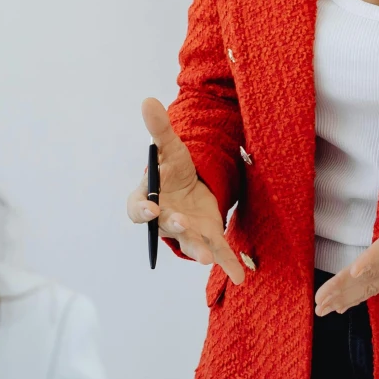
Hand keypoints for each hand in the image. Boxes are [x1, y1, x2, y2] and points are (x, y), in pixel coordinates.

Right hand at [126, 98, 247, 285]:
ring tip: (205, 259)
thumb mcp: (168, 146)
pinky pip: (217, 252)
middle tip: (183, 225)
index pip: (138, 209)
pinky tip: (240, 277)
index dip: (142, 211)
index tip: (149, 209)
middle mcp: (165, 220)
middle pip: (166, 227)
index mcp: (147, 200)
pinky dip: (228, 265)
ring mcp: (186, 232)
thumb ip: (158, 128)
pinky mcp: (207, 237)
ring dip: (197, 250)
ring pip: (190, 243)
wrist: (189, 184)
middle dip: (175, 227)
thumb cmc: (172, 168)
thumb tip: (147, 100)